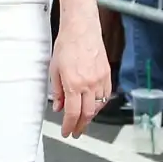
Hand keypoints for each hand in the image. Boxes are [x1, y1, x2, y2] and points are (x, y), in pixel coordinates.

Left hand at [50, 4, 111, 136]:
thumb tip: (58, 106)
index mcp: (73, 83)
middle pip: (87, 114)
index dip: (69, 126)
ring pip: (98, 107)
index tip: (66, 132)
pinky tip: (94, 106)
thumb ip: (56, 90)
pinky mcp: (108, 75)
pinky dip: (100, 104)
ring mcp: (100, 80)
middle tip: (75, 131)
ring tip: (83, 120)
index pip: (72, 113)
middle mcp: (89, 84)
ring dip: (90, 116)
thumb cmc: (66, 45)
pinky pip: (106, 96)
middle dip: (80, 126)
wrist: (82, 29)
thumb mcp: (54, 69)